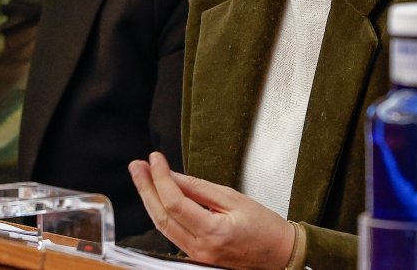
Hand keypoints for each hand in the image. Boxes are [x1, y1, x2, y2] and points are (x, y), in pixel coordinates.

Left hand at [129, 152, 295, 268]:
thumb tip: (173, 176)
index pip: (175, 202)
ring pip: (162, 226)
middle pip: (161, 215)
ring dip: (150, 199)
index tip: (155, 159)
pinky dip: (162, 212)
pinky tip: (156, 196)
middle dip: (146, 187)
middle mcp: (201, 248)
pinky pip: (172, 233)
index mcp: (213, 232)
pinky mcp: (196, 257)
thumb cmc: (264, 227)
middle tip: (136, 165)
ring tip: (142, 176)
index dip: (160, 178)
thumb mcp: (233, 198)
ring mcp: (196, 256)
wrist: (280, 254)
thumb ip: (199, 188)